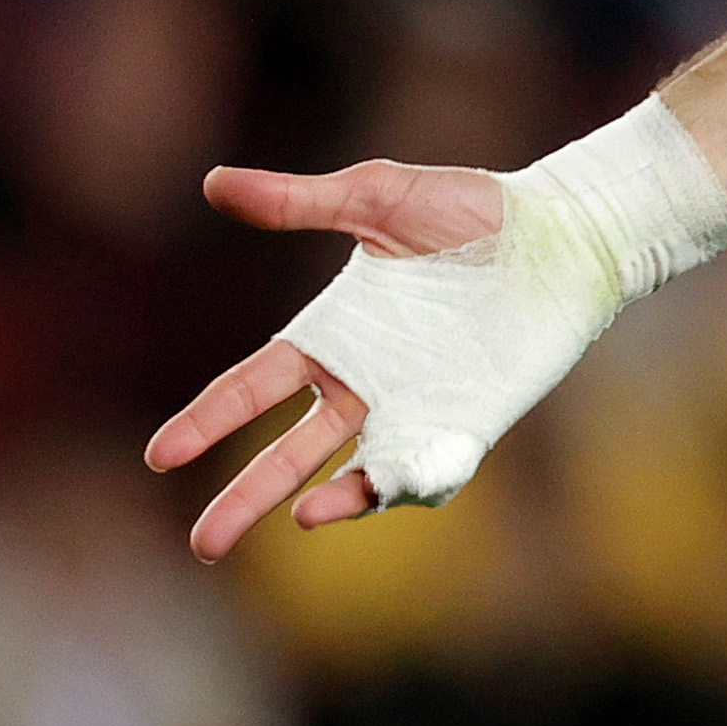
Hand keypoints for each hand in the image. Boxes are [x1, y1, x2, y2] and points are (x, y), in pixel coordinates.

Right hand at [144, 160, 501, 561]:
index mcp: (333, 335)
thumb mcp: (376, 198)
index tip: (160, 455)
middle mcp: (367, 382)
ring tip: (296, 516)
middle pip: (288, 453)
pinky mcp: (470, 422)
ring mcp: (417, 407)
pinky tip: (382, 490)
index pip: (252, 389)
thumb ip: (299, 201)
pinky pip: (427, 471)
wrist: (566, 229)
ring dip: (326, 502)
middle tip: (204, 545)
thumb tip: (213, 180)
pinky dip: (402, 487)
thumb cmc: (475, 210)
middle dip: (244, 497)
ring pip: (354, 475)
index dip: (207, 421)